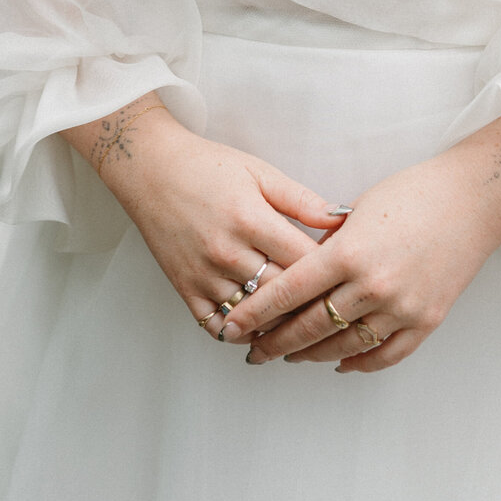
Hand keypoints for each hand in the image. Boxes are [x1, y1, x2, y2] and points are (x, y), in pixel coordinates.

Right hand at [63, 101, 340, 334]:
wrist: (150, 170)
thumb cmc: (208, 166)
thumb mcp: (259, 172)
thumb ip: (301, 200)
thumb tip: (342, 219)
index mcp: (249, 218)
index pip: (304, 261)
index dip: (332, 273)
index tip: (349, 278)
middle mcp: (226, 251)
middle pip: (283, 296)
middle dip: (313, 304)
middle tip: (336, 310)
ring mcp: (204, 275)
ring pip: (255, 319)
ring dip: (282, 326)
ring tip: (306, 326)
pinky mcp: (185, 289)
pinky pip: (220, 328)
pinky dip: (244, 334)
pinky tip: (263, 330)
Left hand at [221, 142, 500, 372]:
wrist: (472, 200)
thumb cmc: (412, 193)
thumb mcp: (356, 210)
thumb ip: (326, 244)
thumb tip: (297, 271)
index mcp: (349, 252)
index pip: (289, 292)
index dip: (257, 312)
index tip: (232, 325)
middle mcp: (372, 286)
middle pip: (311, 326)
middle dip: (275, 341)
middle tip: (251, 350)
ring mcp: (401, 308)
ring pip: (344, 346)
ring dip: (311, 354)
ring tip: (288, 355)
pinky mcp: (426, 321)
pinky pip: (385, 355)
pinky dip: (359, 362)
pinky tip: (339, 362)